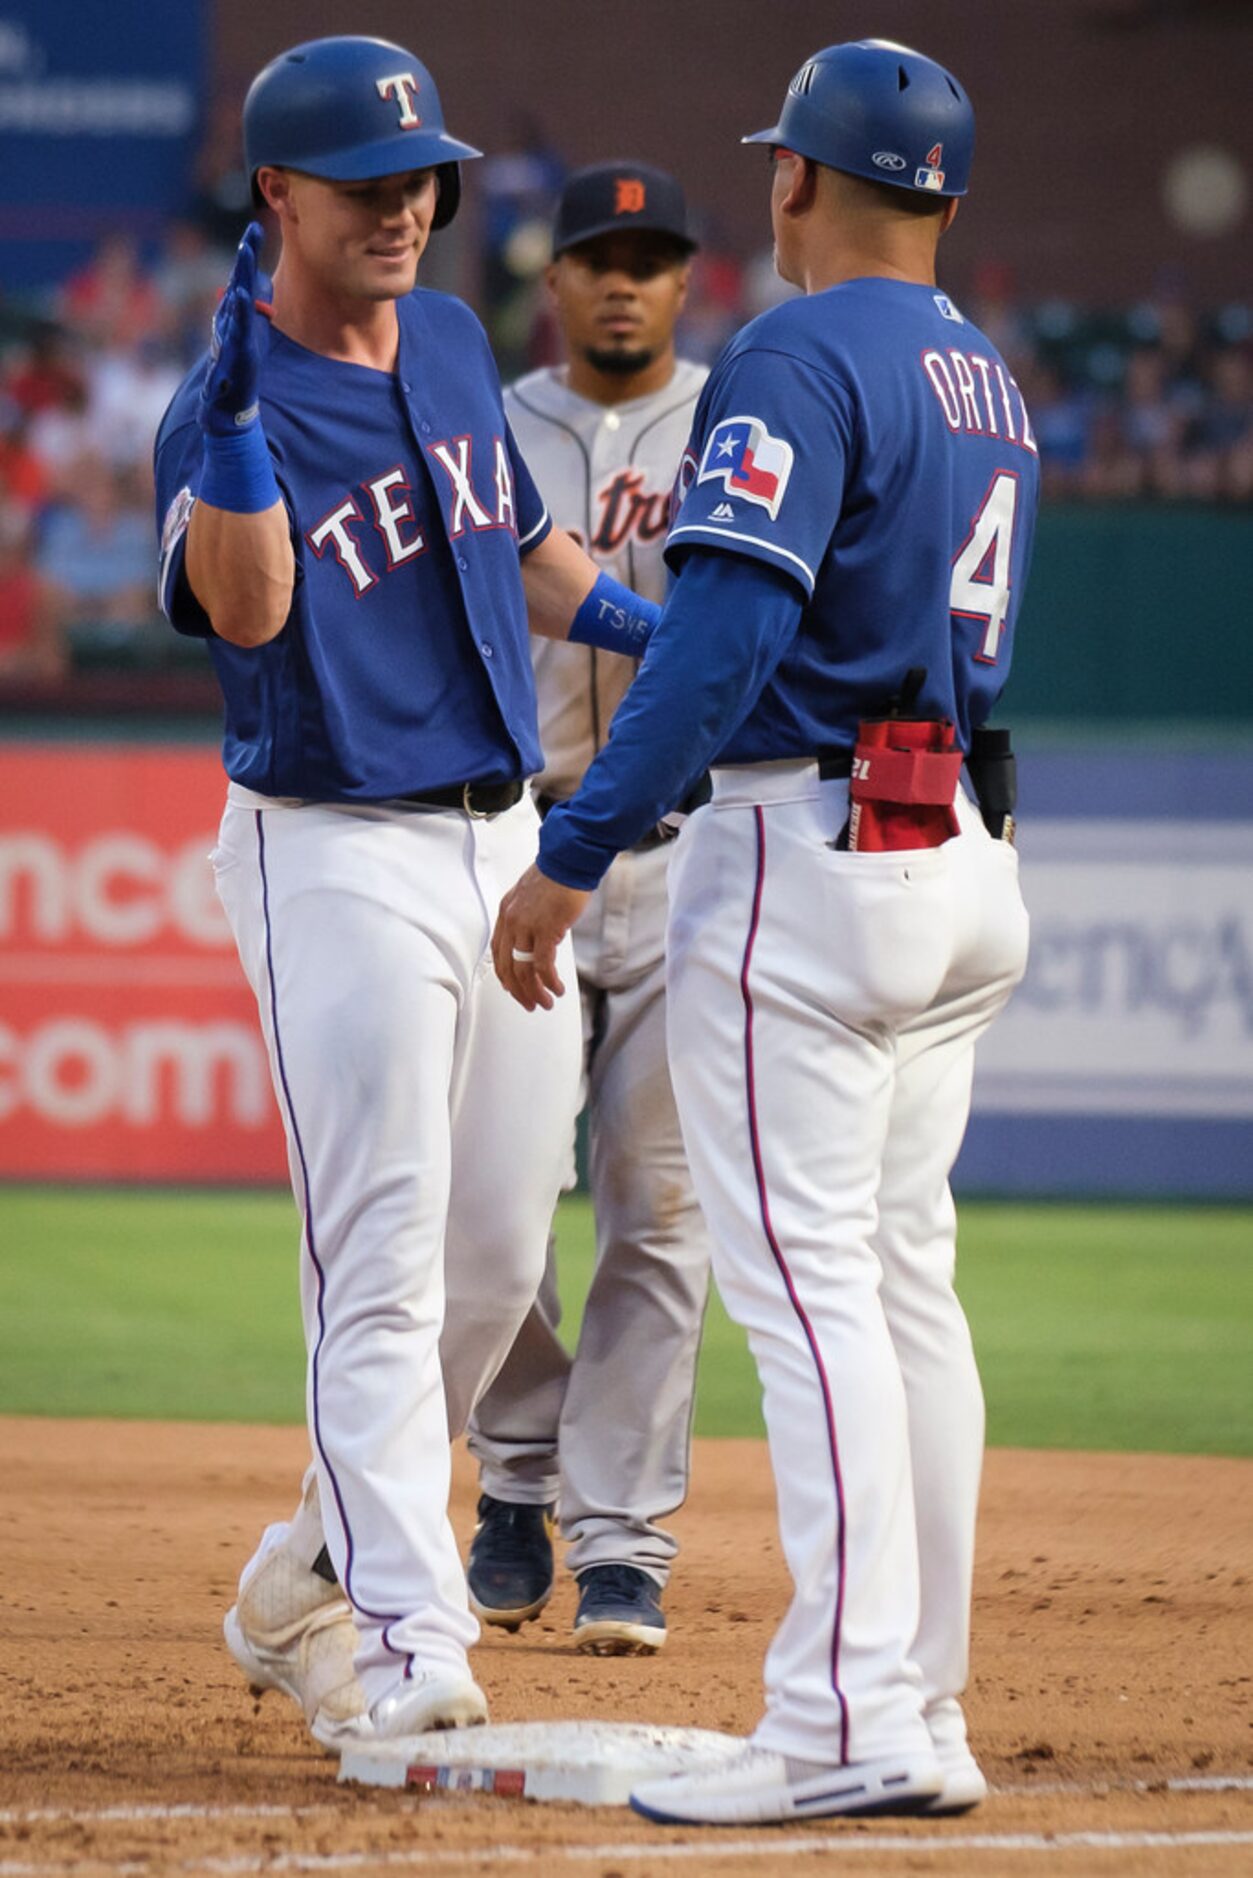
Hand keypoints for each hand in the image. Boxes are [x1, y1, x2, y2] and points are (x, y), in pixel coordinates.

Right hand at [198, 222, 264, 438]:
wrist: (226, 406)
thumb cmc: (237, 368)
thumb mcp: (251, 333)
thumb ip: (253, 307)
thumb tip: (256, 282)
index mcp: (235, 315)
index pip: (243, 279)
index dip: (248, 254)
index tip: (256, 227)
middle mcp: (229, 321)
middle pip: (238, 283)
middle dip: (246, 257)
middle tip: (252, 231)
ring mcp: (229, 337)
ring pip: (235, 302)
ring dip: (241, 275)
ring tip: (247, 251)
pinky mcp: (234, 357)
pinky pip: (236, 330)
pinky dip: (239, 313)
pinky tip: (241, 295)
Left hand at [492, 865, 589, 1010]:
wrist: (568, 862)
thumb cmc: (556, 875)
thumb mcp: (533, 897)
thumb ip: (532, 918)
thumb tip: (544, 938)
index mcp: (506, 913)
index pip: (498, 952)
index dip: (505, 975)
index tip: (513, 988)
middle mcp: (512, 922)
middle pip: (507, 967)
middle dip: (519, 991)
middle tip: (530, 1004)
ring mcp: (526, 928)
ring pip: (523, 971)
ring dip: (535, 992)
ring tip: (545, 1002)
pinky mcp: (545, 931)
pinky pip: (543, 966)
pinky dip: (549, 982)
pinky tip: (557, 988)